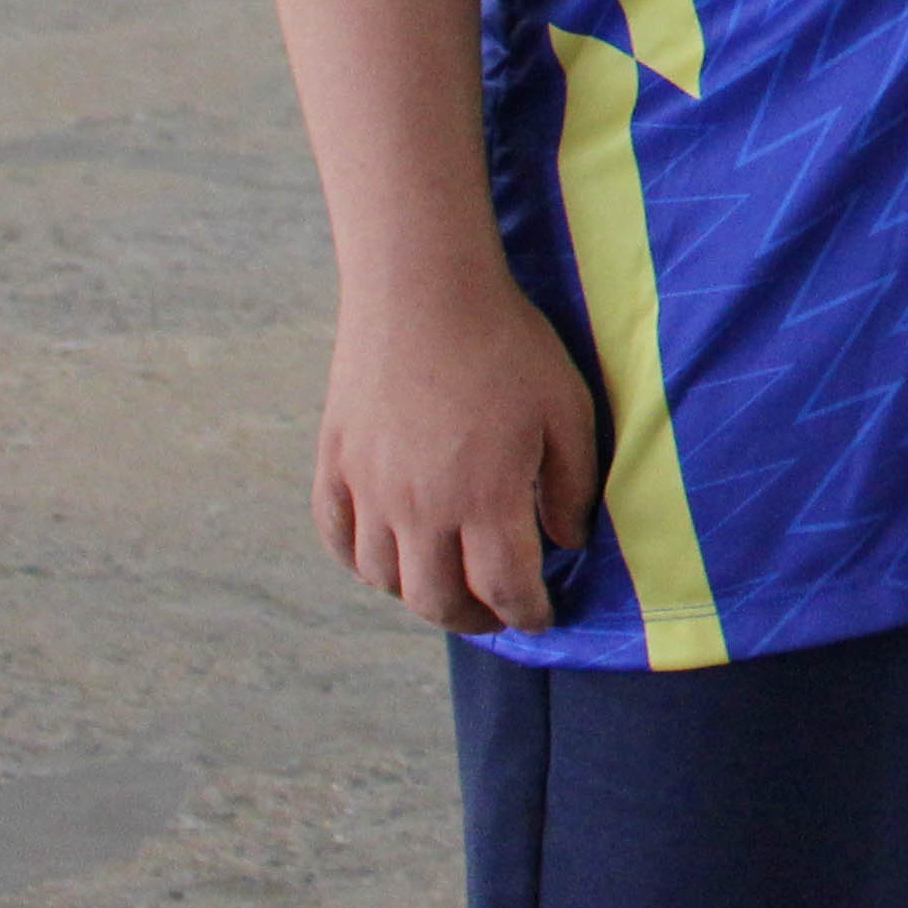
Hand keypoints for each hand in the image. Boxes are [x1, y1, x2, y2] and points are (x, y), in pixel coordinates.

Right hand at [309, 269, 601, 634]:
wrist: (424, 288)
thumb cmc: (507, 344)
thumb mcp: (567, 409)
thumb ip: (572, 485)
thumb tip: (568, 543)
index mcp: (485, 500)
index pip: (504, 589)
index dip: (527, 614)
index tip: (540, 617)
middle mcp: (419, 509)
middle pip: (437, 600)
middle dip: (472, 619)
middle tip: (494, 615)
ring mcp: (369, 489)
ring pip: (383, 577)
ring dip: (416, 595)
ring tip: (444, 586)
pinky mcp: (335, 462)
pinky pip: (335, 536)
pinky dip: (358, 560)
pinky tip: (382, 555)